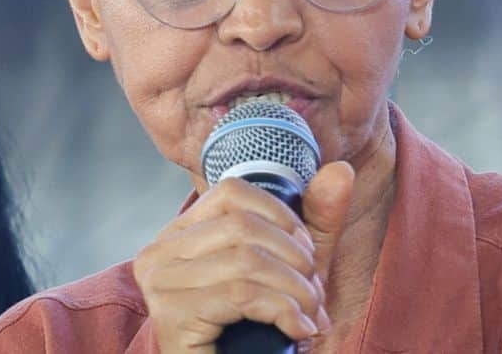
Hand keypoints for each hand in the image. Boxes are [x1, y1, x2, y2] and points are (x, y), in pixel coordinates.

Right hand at [133, 161, 354, 352]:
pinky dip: (283, 311)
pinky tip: (297, 330)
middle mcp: (160, 252)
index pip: (231, 191)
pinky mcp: (172, 316)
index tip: (307, 250)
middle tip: (314, 293)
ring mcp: (160, 284)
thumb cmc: (260, 325)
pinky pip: (242, 295)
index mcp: (181, 232)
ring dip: (295, 290)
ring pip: (246, 261)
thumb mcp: (292, 265)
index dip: (281, 215)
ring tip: (312, 314)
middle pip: (242, 226)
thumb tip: (341, 171)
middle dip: (294, 259)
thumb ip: (316, 218)